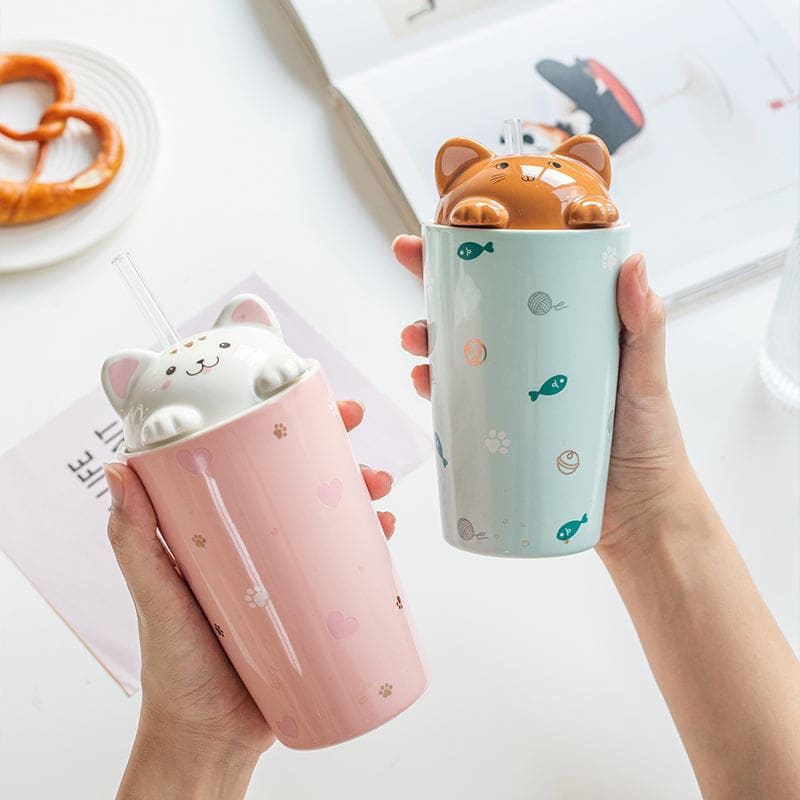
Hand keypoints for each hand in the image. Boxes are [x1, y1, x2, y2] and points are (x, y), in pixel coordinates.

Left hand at [105, 400, 394, 798]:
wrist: (211, 737)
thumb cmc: (175, 669)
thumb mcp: (154, 597)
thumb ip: (133, 540)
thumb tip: (118, 468)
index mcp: (220, 531)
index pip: (251, 465)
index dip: (279, 428)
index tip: (302, 401)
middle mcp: (257, 544)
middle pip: (301, 483)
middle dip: (335, 452)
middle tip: (357, 437)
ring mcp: (288, 573)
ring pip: (331, 517)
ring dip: (361, 492)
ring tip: (378, 492)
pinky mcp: (315, 604)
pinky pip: (348, 564)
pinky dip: (370, 543)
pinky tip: (382, 532)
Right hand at [393, 234, 696, 556]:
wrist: (639, 513)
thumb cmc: (650, 441)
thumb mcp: (646, 376)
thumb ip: (645, 324)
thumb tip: (635, 262)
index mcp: (562, 332)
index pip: (513, 283)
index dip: (472, 258)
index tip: (435, 238)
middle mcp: (532, 357)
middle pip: (474, 316)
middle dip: (433, 299)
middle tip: (415, 295)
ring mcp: (514, 394)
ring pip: (459, 359)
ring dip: (428, 345)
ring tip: (417, 345)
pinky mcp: (502, 432)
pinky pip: (462, 406)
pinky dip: (438, 392)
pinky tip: (426, 386)